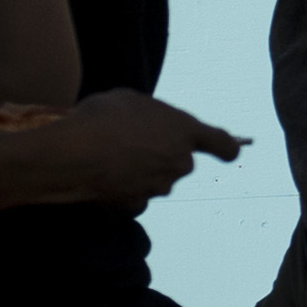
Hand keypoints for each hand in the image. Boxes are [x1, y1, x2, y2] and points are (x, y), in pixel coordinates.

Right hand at [29, 90, 245, 208]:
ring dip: (142, 172)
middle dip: (163, 155)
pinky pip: (136, 198)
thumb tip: (145, 125)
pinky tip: (104, 178)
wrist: (74, 155)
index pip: (221, 143)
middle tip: (133, 142)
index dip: (227, 147)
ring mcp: (159, 187)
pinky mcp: (136, 206)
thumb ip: (149, 115)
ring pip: (157, 180)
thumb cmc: (102, 118)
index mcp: (185, 130)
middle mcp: (180, 162)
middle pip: (181, 161)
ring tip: (109, 157)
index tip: (232, 151)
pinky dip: (125, 191)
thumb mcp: (129, 101)